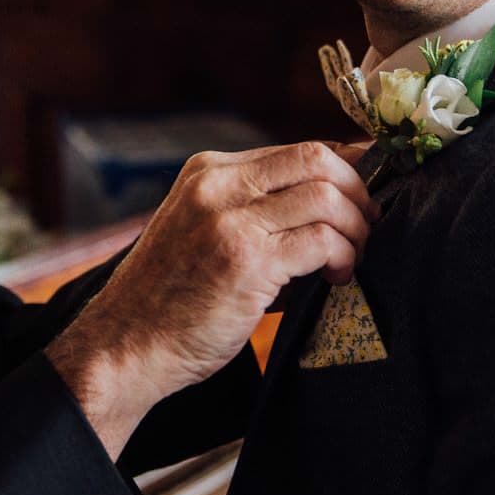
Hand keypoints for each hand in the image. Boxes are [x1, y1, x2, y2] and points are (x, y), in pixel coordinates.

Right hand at [47, 141, 376, 456]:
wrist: (126, 345)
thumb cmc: (170, 299)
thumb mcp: (201, 230)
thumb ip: (253, 211)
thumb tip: (332, 203)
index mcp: (207, 171)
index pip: (297, 148)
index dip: (344, 167)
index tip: (366, 191)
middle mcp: (218, 186)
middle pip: (317, 159)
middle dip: (358, 192)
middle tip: (368, 225)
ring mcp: (231, 220)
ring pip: (326, 196)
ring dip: (355, 228)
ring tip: (351, 257)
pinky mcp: (247, 261)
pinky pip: (321, 240)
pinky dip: (342, 256)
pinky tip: (336, 277)